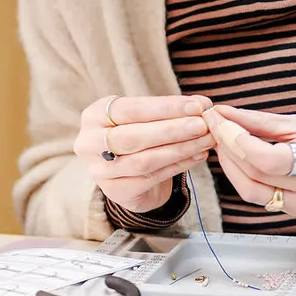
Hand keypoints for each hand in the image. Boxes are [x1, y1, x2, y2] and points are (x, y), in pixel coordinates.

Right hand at [74, 95, 215, 213]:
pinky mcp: (115, 192)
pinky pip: (152, 178)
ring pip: (145, 160)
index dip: (166, 107)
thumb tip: (202, 103)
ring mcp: (100, 171)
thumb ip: (169, 109)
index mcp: (93, 116)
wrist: (126, 172)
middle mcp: (89, 143)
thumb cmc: (137, 133)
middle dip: (173, 129)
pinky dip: (179, 165)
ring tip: (207, 140)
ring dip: (181, 149)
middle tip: (203, 124)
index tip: (197, 105)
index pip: (131, 109)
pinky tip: (198, 155)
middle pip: (134, 136)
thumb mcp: (145, 117)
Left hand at [202, 105, 295, 216]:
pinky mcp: (295, 213)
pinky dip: (244, 178)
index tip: (221, 121)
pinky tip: (238, 160)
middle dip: (228, 148)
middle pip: (256, 175)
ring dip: (230, 167)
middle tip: (214, 126)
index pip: (270, 160)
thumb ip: (259, 121)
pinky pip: (260, 199)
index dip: (239, 141)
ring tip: (222, 142)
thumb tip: (225, 114)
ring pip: (252, 192)